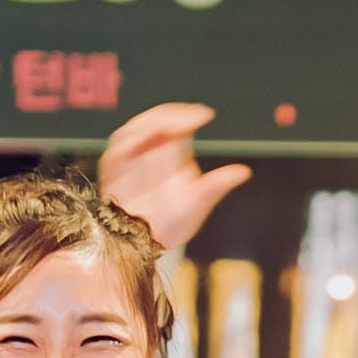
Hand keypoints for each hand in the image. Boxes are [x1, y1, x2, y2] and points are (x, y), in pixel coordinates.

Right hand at [99, 103, 251, 257]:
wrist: (141, 242)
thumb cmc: (170, 223)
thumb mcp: (196, 204)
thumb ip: (215, 185)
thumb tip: (243, 172)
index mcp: (173, 150)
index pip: (180, 122)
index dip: (188, 114)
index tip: (204, 115)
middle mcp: (152, 148)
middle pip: (157, 118)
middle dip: (169, 116)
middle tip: (184, 121)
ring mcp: (131, 154)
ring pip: (136, 127)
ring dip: (148, 125)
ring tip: (162, 127)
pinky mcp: (114, 164)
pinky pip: (118, 146)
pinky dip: (127, 141)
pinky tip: (137, 141)